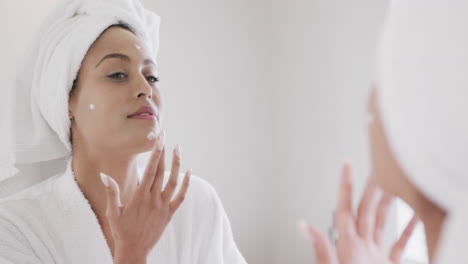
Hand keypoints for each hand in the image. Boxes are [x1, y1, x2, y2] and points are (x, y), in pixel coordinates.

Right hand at [100, 131, 190, 258]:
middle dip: (163, 152)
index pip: (150, 170)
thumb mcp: (113, 211)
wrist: (134, 250)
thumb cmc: (121, 230)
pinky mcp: (169, 213)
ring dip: (177, 165)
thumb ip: (112, 191)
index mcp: (140, 197)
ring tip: (178, 149)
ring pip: (173, 182)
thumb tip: (104, 175)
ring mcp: (163, 206)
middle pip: (161, 171)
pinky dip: (186, 184)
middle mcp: (154, 199)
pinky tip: (189, 172)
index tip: (158, 139)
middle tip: (165, 136)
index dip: (155, 153)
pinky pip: (180, 197)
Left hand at [298, 162, 419, 263]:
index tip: (346, 164)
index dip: (345, 185)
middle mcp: (359, 246)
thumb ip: (320, 248)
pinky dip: (407, 233)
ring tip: (394, 188)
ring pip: (381, 223)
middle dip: (372, 188)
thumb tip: (301, 225)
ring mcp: (373, 255)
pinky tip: (414, 221)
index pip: (346, 207)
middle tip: (379, 168)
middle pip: (366, 210)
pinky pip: (398, 246)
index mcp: (347, 243)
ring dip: (388, 205)